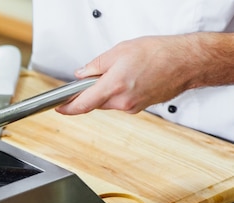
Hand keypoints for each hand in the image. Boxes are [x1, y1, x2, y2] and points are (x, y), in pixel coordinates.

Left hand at [56, 35, 201, 114]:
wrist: (186, 62)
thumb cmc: (159, 54)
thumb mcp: (119, 51)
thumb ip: (95, 65)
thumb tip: (81, 74)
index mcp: (113, 86)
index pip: (82, 104)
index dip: (68, 108)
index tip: (59, 108)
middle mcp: (122, 101)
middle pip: (95, 103)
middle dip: (91, 92)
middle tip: (96, 76)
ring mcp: (132, 107)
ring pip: (108, 103)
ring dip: (107, 91)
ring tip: (122, 73)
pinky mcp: (140, 108)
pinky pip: (121, 103)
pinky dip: (119, 93)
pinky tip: (130, 80)